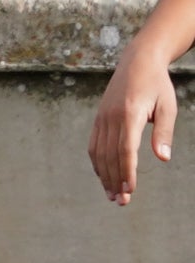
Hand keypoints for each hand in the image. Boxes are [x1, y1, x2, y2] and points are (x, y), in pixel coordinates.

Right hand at [94, 49, 179, 204]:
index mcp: (129, 114)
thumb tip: (163, 159)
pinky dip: (98, 163)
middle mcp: (111, 117)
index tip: (131, 189)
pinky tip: (104, 175)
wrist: (137, 61)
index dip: (127, 172)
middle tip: (121, 201)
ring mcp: (102, 118)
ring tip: (112, 194)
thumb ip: (163, 132)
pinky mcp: (99, 118)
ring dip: (104, 175)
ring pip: (99, 153)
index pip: (126, 150)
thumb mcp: (167, 106)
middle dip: (115, 180)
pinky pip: (94, 145)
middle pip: (110, 156)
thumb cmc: (157, 85)